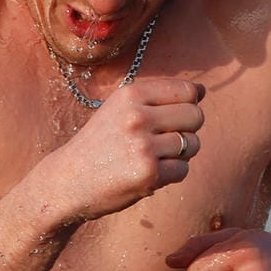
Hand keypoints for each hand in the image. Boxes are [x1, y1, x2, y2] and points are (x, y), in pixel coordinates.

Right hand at [40, 78, 204, 223]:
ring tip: (154, 157)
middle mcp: (137, 116)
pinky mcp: (149, 173)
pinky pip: (183, 170)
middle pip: (196, 116)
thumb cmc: (100, 144)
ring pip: (192, 144)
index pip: (187, 90)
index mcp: (130, 94)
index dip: (189, 104)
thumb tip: (203, 91)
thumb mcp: (119, 109)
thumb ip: (157, 98)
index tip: (173, 116)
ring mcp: (143, 146)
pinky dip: (172, 174)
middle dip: (188, 129)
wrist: (67, 180)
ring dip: (180, 154)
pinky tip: (150, 173)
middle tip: (165, 140)